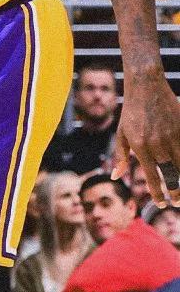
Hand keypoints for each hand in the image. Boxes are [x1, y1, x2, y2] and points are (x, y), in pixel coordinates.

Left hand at [112, 71, 179, 204]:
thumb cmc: (131, 112)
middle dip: (176, 192)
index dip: (157, 194)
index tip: (161, 204)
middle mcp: (158, 144)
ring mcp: (172, 136)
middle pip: (171, 176)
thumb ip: (120, 157)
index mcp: (141, 148)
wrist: (146, 86)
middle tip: (177, 202)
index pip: (151, 178)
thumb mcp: (121, 134)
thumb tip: (117, 177)